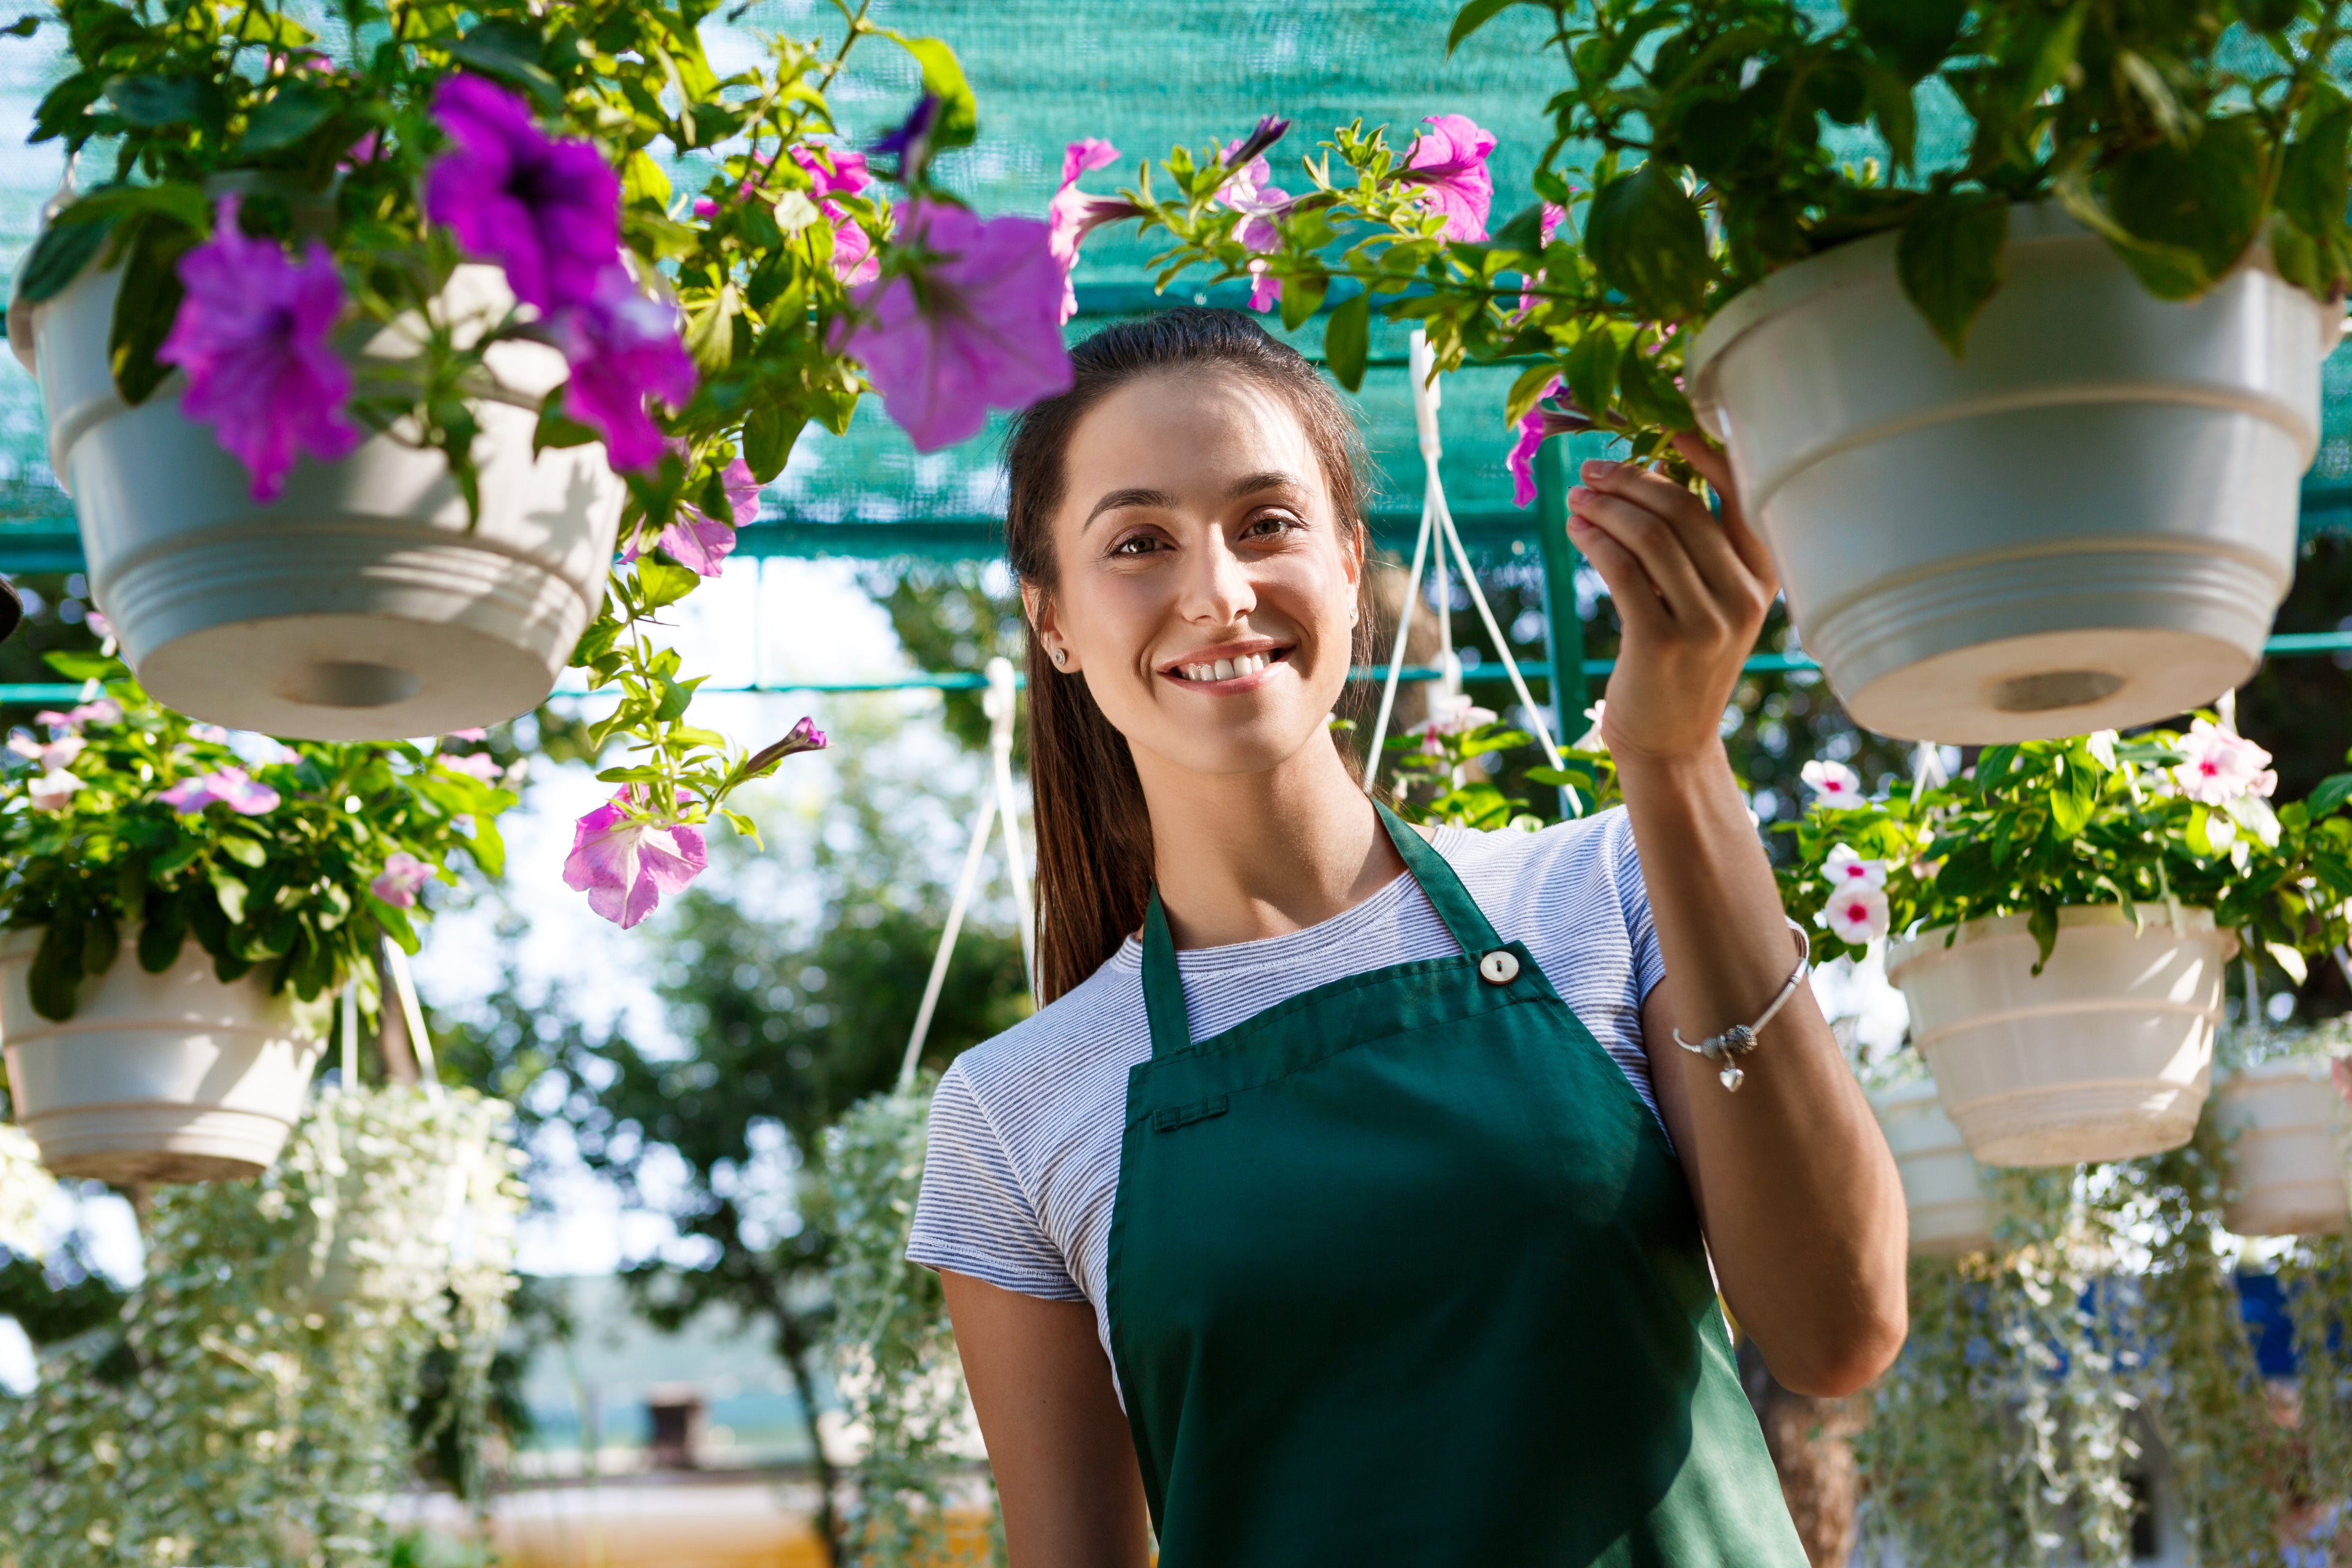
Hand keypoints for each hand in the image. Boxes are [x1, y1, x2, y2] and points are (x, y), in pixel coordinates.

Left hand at [1567, 433, 1775, 764]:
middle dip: (1630, 479)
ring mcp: (1706, 622)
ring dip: (1604, 507)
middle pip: (1683, 510)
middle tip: (1590, 470)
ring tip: (1575, 498)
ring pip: (1650, 536)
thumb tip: (1651, 476)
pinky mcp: (1661, 643)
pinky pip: (1623, 571)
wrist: (1671, 742)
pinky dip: (1595, 540)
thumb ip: (1696, 547)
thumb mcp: (1708, 601)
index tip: (1661, 423)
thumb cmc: (1683, 662)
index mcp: (1765, 575)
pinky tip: (1576, 530)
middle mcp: (1744, 596)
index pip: (1741, 492)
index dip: (1700, 450)